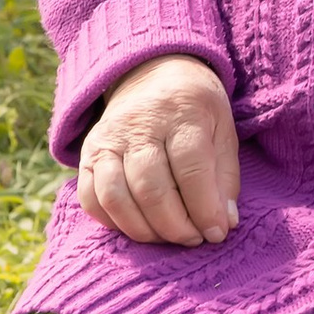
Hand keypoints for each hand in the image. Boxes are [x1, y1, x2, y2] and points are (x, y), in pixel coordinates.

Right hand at [77, 55, 240, 247]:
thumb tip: (223, 224)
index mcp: (182, 113)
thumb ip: (225, 178)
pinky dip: (112, 222)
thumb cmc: (196, 110)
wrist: (153, 75)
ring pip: (115, 196)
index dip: (204, 208)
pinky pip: (90, 197)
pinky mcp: (88, 153)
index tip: (216, 233)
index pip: (190, 168)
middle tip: (192, 239)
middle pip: (151, 187)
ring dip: (143, 229)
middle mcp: (140, 124)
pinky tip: (138, 227)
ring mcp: (108, 138)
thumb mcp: (223, 131)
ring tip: (167, 237)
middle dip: (174, 225)